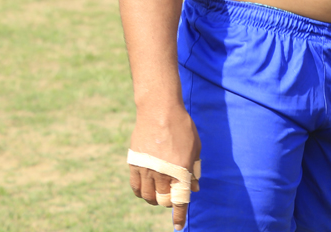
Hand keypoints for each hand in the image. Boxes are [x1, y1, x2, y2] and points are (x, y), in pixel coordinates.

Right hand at [128, 111, 200, 229]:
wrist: (159, 110)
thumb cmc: (182, 127)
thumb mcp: (195, 148)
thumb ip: (194, 170)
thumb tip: (194, 188)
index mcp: (181, 170)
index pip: (180, 201)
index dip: (179, 216)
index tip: (179, 227)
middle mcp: (163, 173)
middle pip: (163, 200)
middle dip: (168, 203)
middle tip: (171, 197)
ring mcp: (147, 169)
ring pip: (148, 197)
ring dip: (155, 199)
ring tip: (159, 194)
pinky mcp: (134, 163)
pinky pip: (136, 187)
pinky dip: (142, 193)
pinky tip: (147, 189)